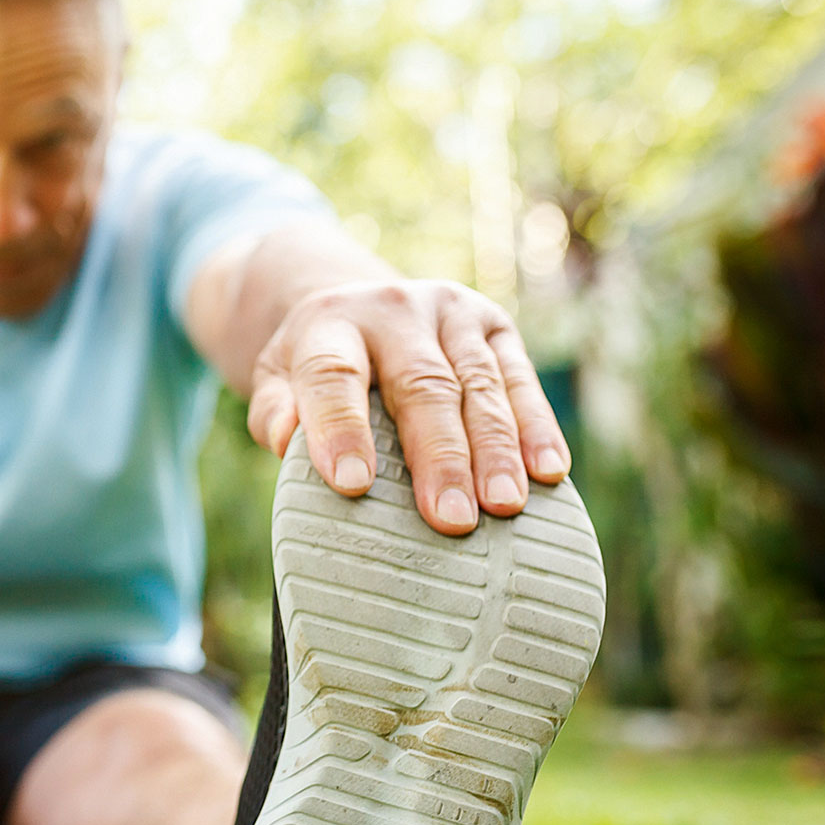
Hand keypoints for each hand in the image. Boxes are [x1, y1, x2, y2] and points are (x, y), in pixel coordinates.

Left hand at [246, 279, 569, 535]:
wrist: (356, 304)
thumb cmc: (313, 368)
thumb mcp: (277, 380)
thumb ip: (276, 410)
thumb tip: (285, 439)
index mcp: (329, 326)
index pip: (332, 376)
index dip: (341, 428)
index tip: (352, 485)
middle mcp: (393, 309)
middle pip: (421, 385)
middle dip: (439, 456)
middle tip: (450, 519)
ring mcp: (449, 311)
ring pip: (479, 383)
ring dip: (497, 449)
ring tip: (504, 505)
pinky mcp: (494, 323)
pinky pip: (520, 378)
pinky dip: (537, 427)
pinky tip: (548, 471)